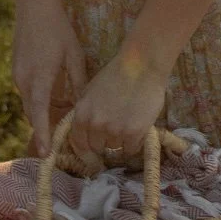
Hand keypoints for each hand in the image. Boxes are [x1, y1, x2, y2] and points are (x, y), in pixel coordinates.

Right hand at [11, 0, 87, 156]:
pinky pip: (28, 93)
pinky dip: (39, 100)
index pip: (39, 114)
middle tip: (59, 146)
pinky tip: (54, 99)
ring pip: (31, 104)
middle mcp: (24, 80)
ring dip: (43, 113)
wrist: (33, 6)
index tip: (45, 155)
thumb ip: (78, 82)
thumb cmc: (58, 29)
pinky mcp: (17, 71)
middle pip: (34, 113)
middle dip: (45, 129)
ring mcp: (18, 76)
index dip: (42, 135)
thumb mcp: (74, 55)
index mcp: (39, 78)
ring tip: (60, 123)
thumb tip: (84, 105)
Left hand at [67, 47, 167, 163]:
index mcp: (81, 115)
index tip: (92, 153)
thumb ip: (85, 112)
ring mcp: (115, 131)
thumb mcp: (90, 91)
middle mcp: (95, 125)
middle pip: (97, 148)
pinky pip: (131, 149)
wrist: (141, 66)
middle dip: (104, 143)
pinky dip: (134, 143)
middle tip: (115, 132)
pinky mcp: (134, 133)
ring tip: (128, 125)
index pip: (79, 143)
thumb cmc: (116, 74)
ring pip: (115, 149)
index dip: (86, 150)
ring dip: (121, 141)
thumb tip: (84, 130)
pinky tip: (138, 130)